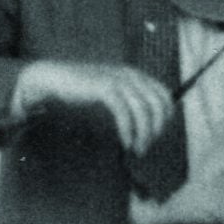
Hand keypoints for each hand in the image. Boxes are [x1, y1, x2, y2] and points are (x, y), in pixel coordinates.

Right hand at [19, 59, 176, 152]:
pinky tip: (126, 143)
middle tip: (147, 145)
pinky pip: (124, 113)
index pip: (165, 95)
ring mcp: (118, 80)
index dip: (166, 116)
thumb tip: (149, 124)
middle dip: (157, 128)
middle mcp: (131, 75)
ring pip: (143, 110)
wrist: (56, 78)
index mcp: (136, 75)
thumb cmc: (84, 89)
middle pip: (157, 104)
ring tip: (138, 149)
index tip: (158, 134)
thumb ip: (130, 100)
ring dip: (144, 134)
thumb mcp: (113, 91)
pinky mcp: (105, 88)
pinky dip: (128, 131)